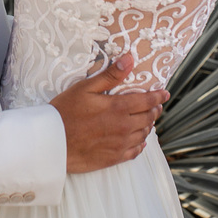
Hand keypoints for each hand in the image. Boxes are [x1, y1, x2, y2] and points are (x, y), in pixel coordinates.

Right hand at [49, 55, 168, 173]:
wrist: (52, 142)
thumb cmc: (65, 112)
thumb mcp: (86, 87)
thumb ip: (110, 75)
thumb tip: (130, 59)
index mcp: (118, 108)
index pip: (147, 101)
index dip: (158, 97)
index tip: (164, 94)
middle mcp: (124, 127)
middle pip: (148, 118)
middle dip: (154, 110)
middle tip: (156, 106)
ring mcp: (120, 145)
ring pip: (143, 134)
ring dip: (148, 126)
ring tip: (147, 120)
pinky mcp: (114, 158)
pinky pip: (135, 152)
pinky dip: (140, 144)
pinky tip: (139, 140)